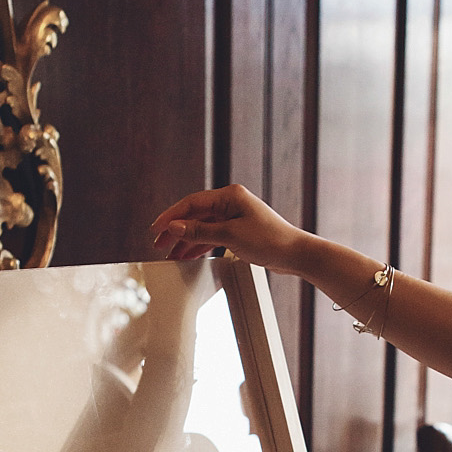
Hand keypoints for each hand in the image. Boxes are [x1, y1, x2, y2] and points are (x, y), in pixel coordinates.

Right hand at [150, 184, 304, 271]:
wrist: (295, 254)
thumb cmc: (270, 240)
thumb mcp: (231, 236)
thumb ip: (200, 232)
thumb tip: (175, 227)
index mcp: (229, 196)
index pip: (192, 203)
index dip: (171, 217)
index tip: (156, 230)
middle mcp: (230, 203)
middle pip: (194, 215)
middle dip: (176, 230)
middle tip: (159, 244)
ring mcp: (234, 217)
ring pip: (202, 227)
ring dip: (186, 240)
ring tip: (170, 253)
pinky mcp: (238, 230)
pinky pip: (212, 235)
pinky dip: (199, 245)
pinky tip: (188, 254)